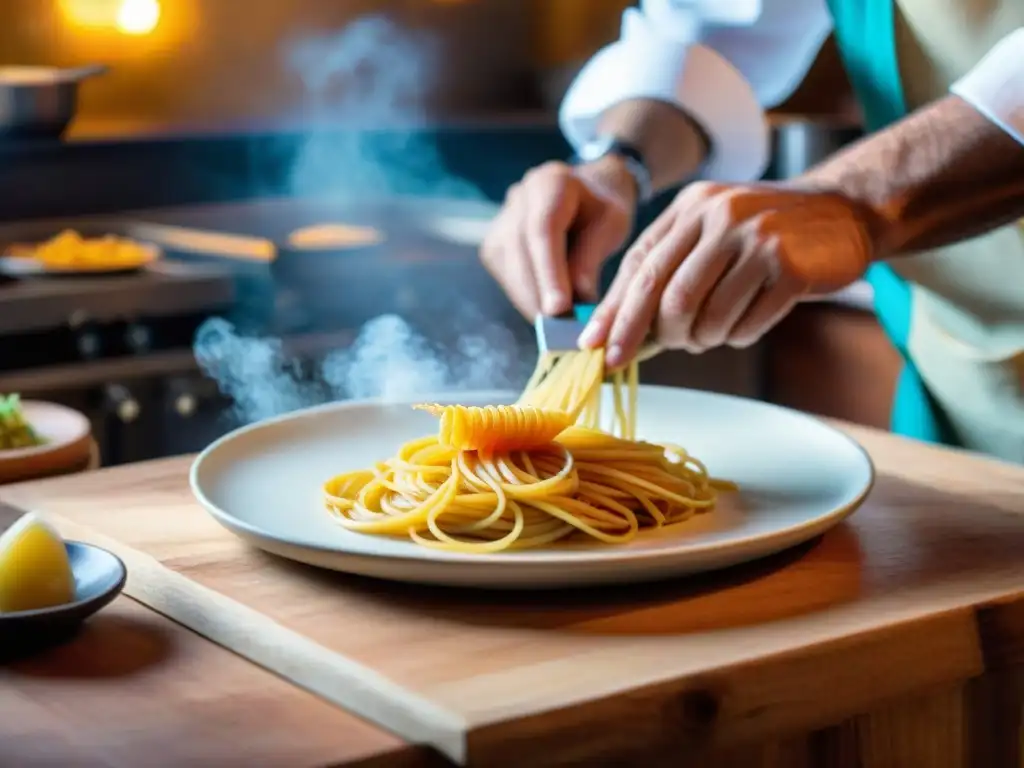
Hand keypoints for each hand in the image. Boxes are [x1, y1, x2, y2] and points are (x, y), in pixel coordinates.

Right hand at [480, 156, 636, 318]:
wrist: (587, 191)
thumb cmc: (603, 208)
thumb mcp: (611, 225)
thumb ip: (591, 258)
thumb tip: (578, 301)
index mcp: (551, 182)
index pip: (542, 230)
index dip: (548, 271)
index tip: (559, 309)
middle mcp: (519, 197)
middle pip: (518, 250)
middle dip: (537, 293)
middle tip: (561, 329)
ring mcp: (501, 219)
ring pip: (507, 266)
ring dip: (529, 300)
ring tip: (556, 324)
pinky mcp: (495, 242)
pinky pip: (505, 274)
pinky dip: (524, 296)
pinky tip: (544, 309)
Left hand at [579, 181, 878, 366]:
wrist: (844, 211)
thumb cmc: (764, 233)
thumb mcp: (711, 232)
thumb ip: (669, 270)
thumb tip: (620, 330)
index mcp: (691, 206)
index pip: (640, 264)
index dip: (614, 310)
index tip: (595, 346)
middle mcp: (720, 216)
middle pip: (664, 293)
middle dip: (641, 336)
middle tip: (631, 361)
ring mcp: (757, 240)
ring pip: (704, 315)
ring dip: (699, 339)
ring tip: (708, 334)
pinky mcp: (790, 267)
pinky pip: (746, 324)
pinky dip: (736, 336)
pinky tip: (743, 325)